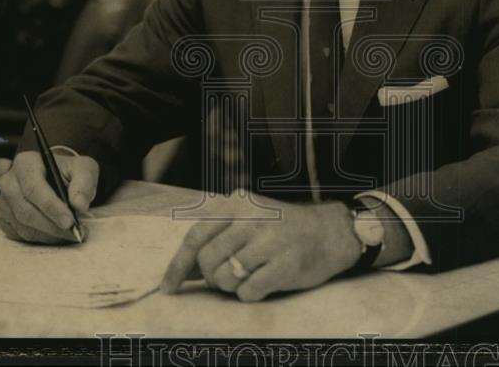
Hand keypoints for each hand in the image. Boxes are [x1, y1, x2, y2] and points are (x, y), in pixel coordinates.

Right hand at [0, 150, 97, 243]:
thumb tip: (79, 205)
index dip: (52, 207)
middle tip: (76, 233)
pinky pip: (21, 235)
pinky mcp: (5, 219)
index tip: (70, 222)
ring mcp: (4, 202)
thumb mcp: (83, 168)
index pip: (34, 189)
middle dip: (53, 226)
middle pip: (26, 211)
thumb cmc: (69, 172)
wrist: (56, 177)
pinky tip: (58, 234)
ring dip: (49, 235)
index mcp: (25, 163)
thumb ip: (84, 183)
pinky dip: (42, 238)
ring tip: (71, 234)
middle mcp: (9, 182)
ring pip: (24, 226)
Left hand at [159, 193, 361, 300]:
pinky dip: (250, 294)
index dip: (178, 265)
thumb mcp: (248, 220)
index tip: (169, 287)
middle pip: (207, 261)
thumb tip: (182, 272)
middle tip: (228, 276)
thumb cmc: (282, 229)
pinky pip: (247, 292)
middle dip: (212, 277)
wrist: (330, 232)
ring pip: (225, 278)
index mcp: (238, 204)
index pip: (196, 237)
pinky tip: (265, 281)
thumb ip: (216, 239)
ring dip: (232, 286)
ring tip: (250, 275)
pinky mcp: (284, 265)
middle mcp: (252, 219)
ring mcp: (270, 241)